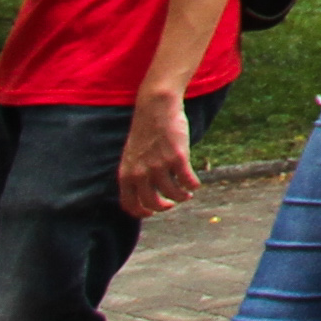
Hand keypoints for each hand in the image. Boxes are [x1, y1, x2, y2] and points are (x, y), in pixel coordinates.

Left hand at [118, 95, 199, 219]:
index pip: (129, 204)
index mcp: (126, 174)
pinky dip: (193, 185)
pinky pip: (188, 181)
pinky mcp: (177, 158)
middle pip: (152, 203)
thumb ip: (135, 174)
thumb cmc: (145, 131)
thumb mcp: (132, 156)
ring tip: (186, 194)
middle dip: (164, 207)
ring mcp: (159, 166)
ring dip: (182, 197)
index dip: (142, 212)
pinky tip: (195, 183)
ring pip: (173, 194)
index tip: (152, 213)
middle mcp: (140, 173)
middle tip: (171, 204)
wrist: (156, 108)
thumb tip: (146, 193)